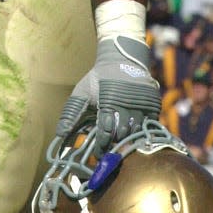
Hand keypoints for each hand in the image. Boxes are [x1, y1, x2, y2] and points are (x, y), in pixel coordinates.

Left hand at [56, 35, 160, 154]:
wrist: (121, 58)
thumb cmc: (98, 79)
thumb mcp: (82, 93)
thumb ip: (71, 114)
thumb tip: (60, 135)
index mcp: (108, 101)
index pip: (106, 131)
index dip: (101, 144)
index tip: (98, 153)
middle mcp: (127, 104)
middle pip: (122, 133)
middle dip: (114, 143)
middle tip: (108, 150)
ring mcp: (142, 104)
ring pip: (136, 130)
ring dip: (127, 138)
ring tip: (119, 142)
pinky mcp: (152, 104)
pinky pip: (148, 124)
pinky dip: (140, 131)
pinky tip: (132, 133)